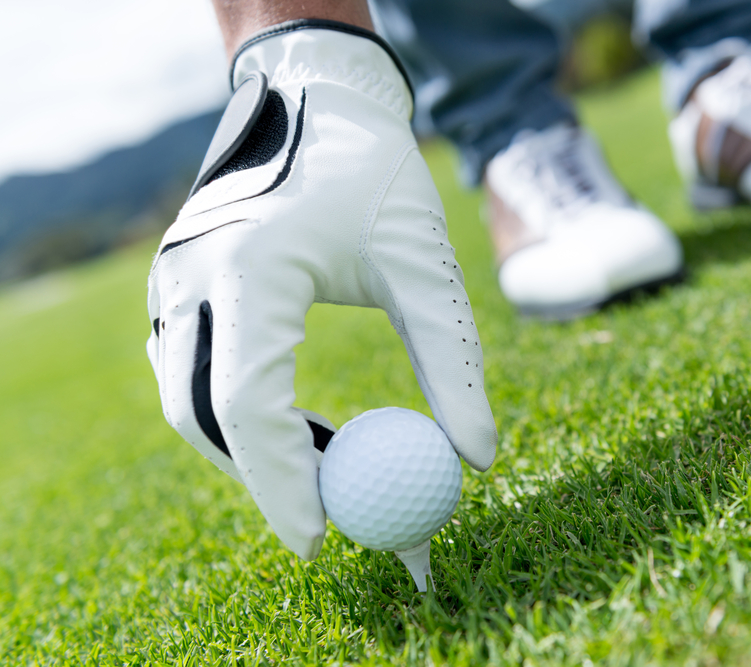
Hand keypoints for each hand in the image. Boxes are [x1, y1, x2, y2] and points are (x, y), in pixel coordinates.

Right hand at [146, 22, 496, 559]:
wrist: (315, 96)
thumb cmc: (374, 173)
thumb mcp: (424, 263)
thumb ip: (452, 361)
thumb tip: (474, 459)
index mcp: (249, 268)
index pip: (248, 402)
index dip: (282, 482)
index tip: (323, 541)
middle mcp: (191, 277)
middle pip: (205, 415)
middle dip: (265, 477)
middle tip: (333, 517)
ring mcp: (172, 280)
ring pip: (191, 399)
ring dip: (253, 448)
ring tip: (331, 470)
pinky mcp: (179, 283)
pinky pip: (195, 371)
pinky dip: (242, 413)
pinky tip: (303, 428)